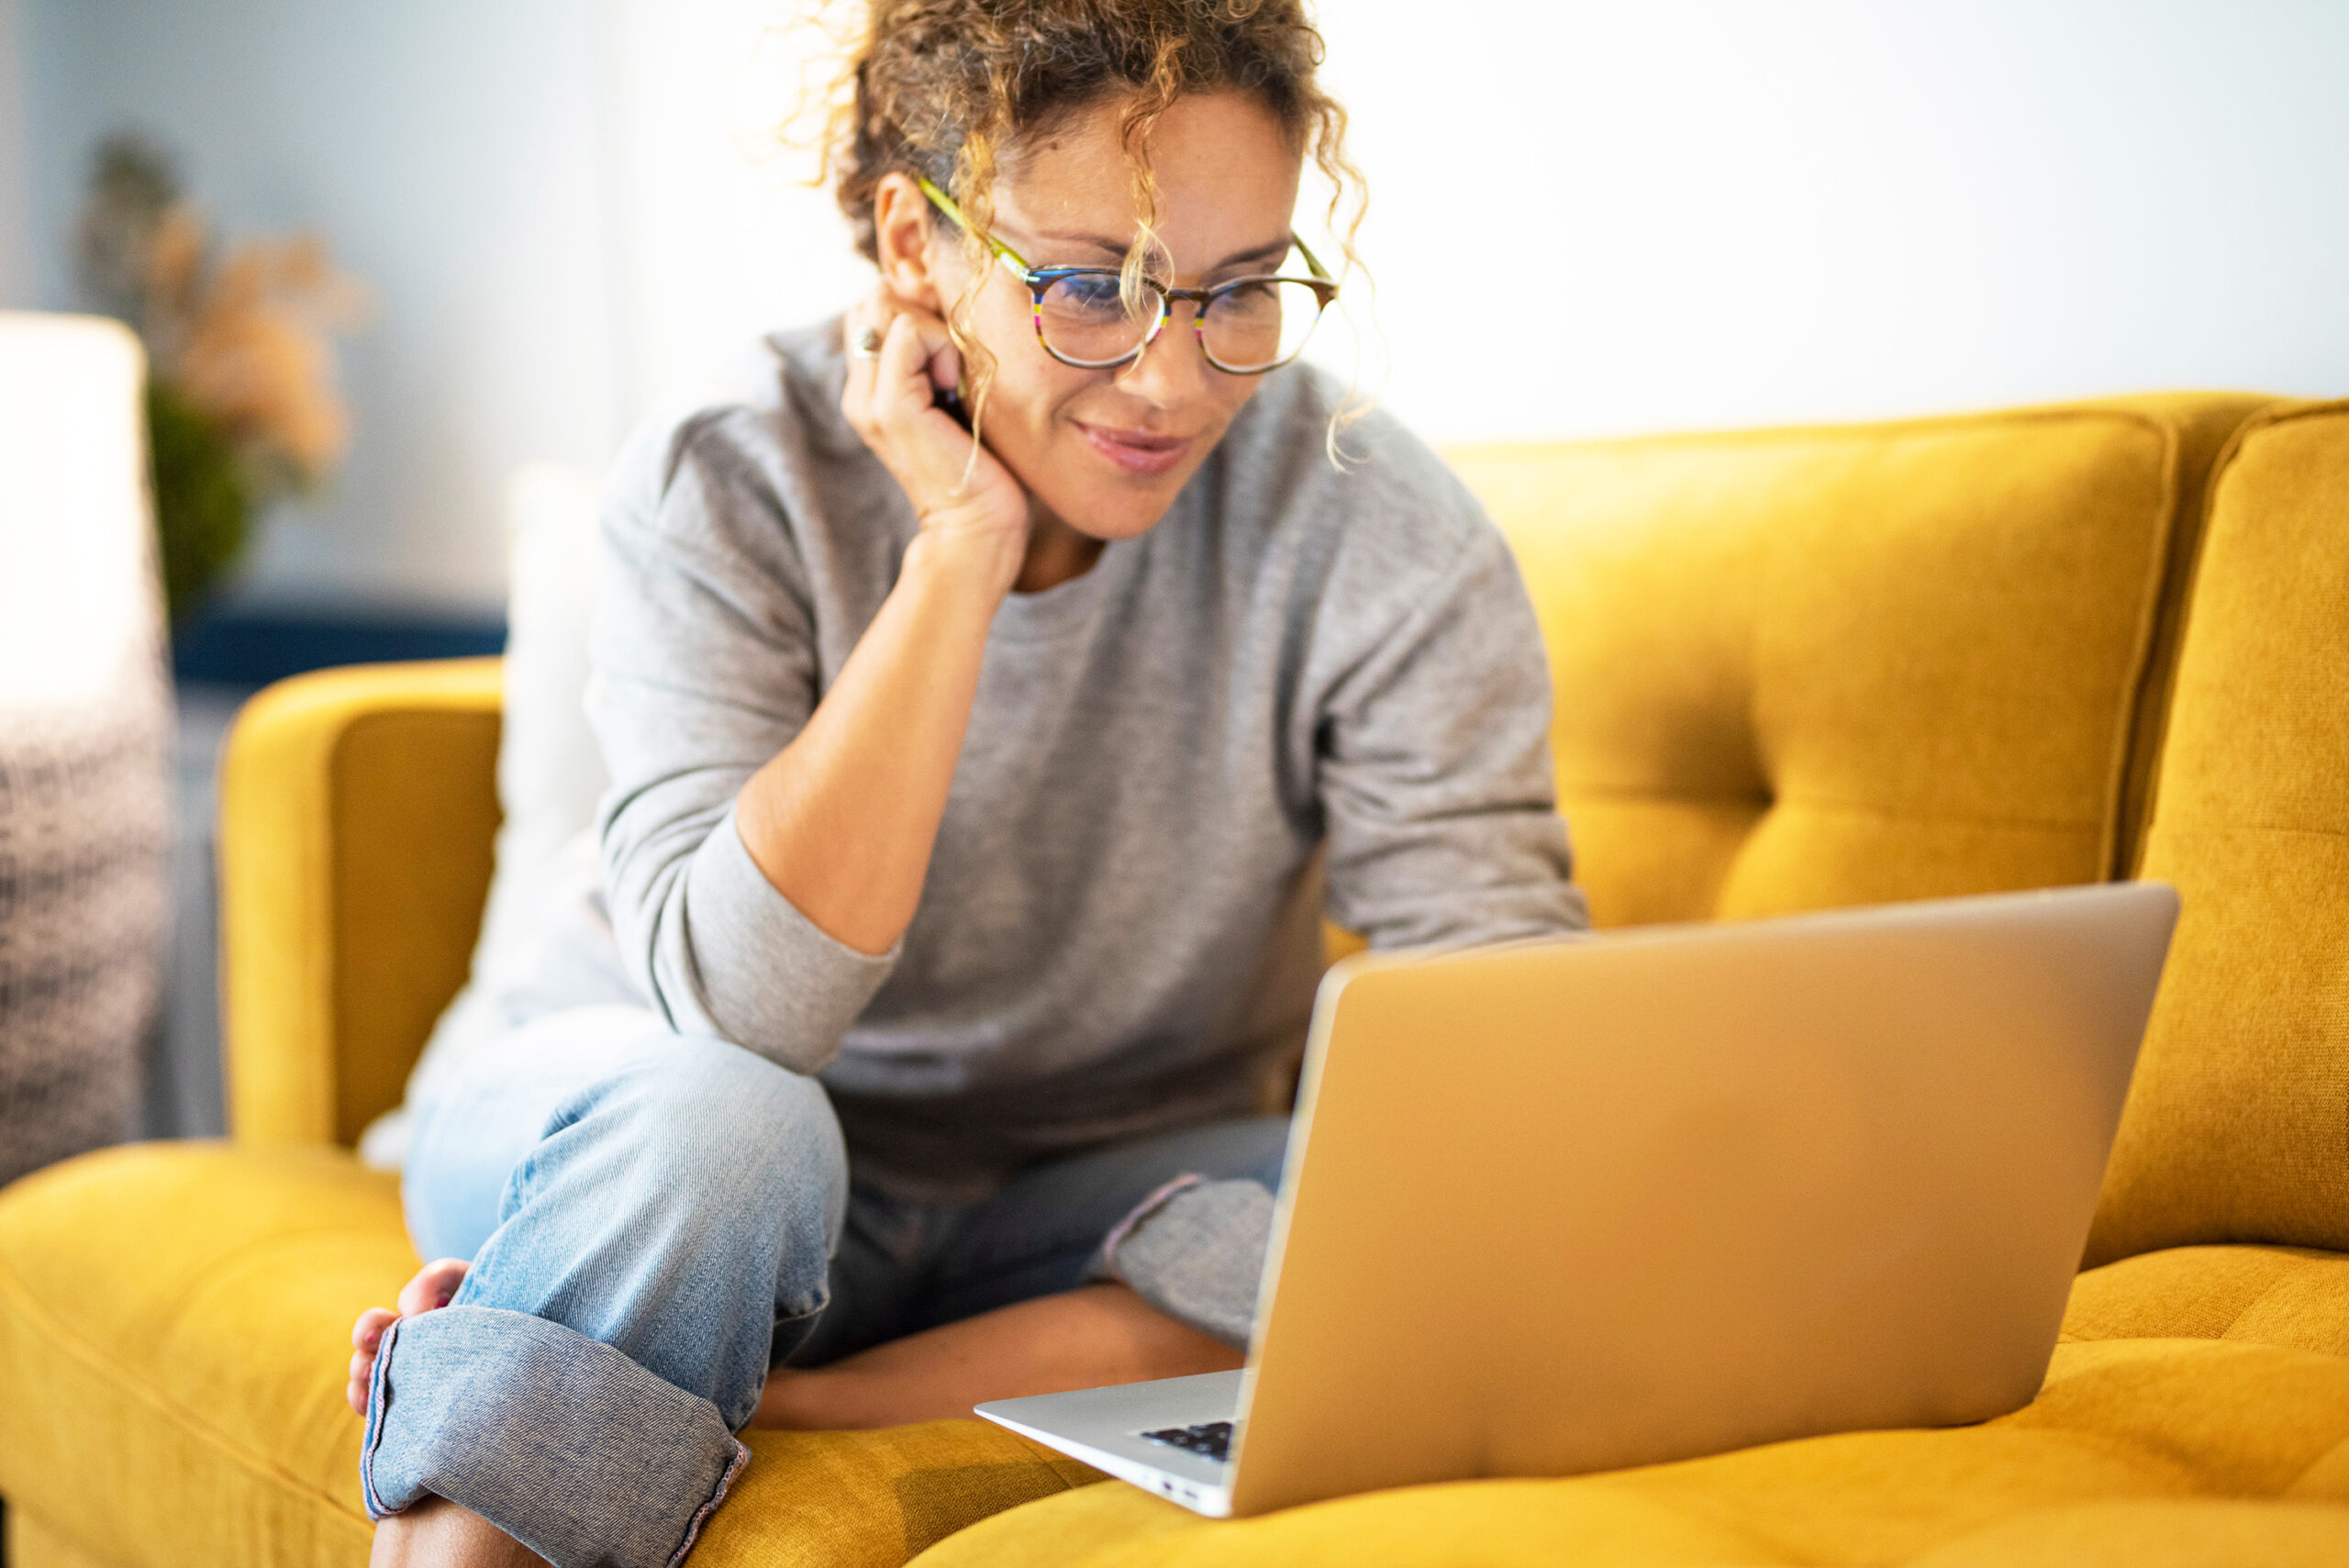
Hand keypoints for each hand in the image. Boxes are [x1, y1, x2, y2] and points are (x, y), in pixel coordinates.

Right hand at [840, 290, 1029, 594]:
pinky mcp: (890, 406)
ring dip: (934, 328)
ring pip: (886, 306)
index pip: (876, 306)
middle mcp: (859, 390)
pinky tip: (956, 386)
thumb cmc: (983, 465)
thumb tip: (950, 307)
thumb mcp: (957, 396)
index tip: (952, 353)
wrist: (978, 527)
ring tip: (954, 378)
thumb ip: (940, 357)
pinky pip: (909, 332)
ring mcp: (868, 398)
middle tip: (953, 361)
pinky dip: (942, 345)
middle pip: (874, 298)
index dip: (917, 309)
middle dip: (922, 310)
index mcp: (871, 387)